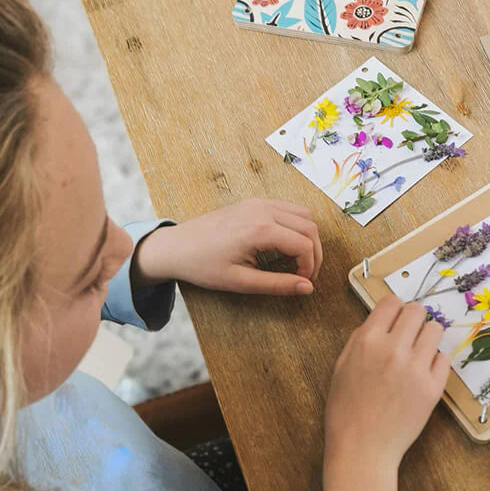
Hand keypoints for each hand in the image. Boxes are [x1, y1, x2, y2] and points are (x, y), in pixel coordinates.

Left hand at [132, 198, 322, 295]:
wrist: (175, 247)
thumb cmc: (203, 266)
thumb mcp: (241, 282)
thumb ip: (278, 284)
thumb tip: (307, 288)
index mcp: (260, 229)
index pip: (304, 245)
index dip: (310, 266)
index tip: (303, 282)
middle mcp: (262, 210)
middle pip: (309, 227)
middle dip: (314, 252)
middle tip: (305, 274)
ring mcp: (258, 203)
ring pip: (302, 214)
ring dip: (307, 237)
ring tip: (297, 260)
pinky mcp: (253, 202)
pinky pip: (287, 208)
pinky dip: (295, 225)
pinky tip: (285, 245)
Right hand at [322, 295, 449, 490]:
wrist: (362, 449)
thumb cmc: (346, 409)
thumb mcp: (342, 366)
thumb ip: (360, 338)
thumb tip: (381, 319)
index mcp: (367, 341)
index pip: (391, 302)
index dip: (393, 309)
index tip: (394, 318)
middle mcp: (393, 349)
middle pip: (417, 311)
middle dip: (413, 318)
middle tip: (408, 334)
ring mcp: (416, 368)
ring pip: (435, 330)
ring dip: (427, 337)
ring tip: (417, 352)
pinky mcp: (433, 387)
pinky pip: (444, 358)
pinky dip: (434, 361)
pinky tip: (422, 373)